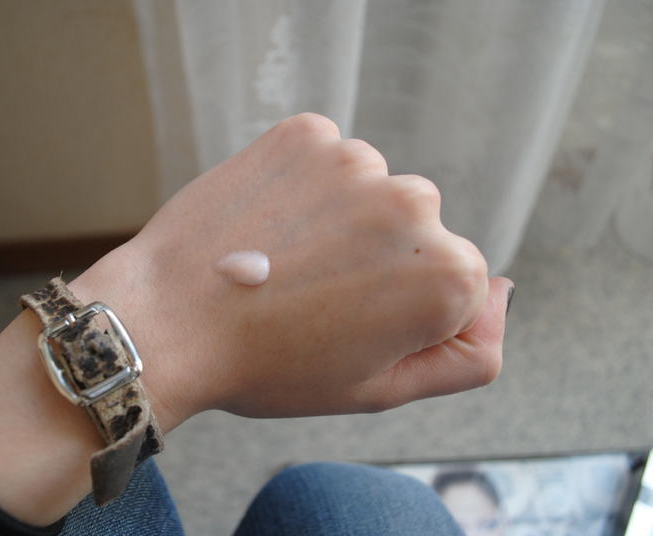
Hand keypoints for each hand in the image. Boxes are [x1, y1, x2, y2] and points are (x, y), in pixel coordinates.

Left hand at [75, 113, 509, 425]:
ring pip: (371, 192)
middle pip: (417, 232)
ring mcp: (357, 162)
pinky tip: (269, 223)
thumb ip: (468, 355)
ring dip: (342, 220)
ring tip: (284, 261)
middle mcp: (415, 205)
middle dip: (378, 261)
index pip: (457, 286)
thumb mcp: (381, 389)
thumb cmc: (272, 366)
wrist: (168, 321)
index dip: (402, 312)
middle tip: (312, 295)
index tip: (350, 325)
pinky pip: (327, 159)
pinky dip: (306, 186)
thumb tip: (504, 292)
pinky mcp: (307, 134)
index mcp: (447, 276)